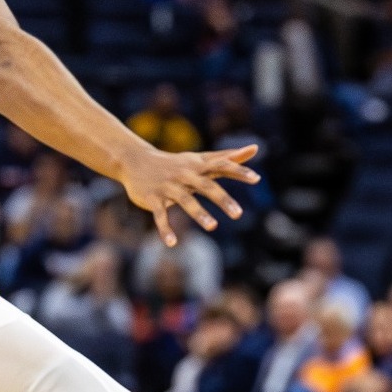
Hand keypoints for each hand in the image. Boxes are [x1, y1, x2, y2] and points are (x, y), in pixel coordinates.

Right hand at [119, 144, 259, 246]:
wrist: (135, 160)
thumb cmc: (176, 163)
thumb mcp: (201, 159)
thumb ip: (228, 157)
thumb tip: (255, 148)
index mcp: (198, 166)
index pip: (222, 165)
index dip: (238, 171)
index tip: (256, 179)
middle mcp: (184, 175)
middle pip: (206, 186)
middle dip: (222, 199)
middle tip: (238, 215)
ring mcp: (168, 187)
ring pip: (185, 200)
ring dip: (199, 213)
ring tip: (213, 227)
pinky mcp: (152, 198)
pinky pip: (159, 215)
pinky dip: (165, 229)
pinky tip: (172, 244)